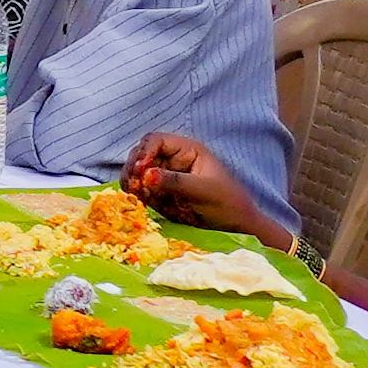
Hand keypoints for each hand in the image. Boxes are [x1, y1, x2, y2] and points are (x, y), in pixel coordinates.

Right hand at [123, 133, 293, 246]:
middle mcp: (172, 160)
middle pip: (140, 154)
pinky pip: (141, 190)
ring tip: (136, 194)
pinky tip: (142, 201)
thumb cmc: (227, 203)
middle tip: (133, 185)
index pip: (156, 141)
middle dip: (134, 168)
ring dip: (132, 182)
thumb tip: (146, 175)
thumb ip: (175, 181)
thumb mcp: (203, 190)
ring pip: (136, 172)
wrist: (236, 226)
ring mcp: (165, 177)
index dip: (144, 152)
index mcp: (186, 151)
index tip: (140, 170)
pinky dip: (137, 194)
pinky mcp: (161, 194)